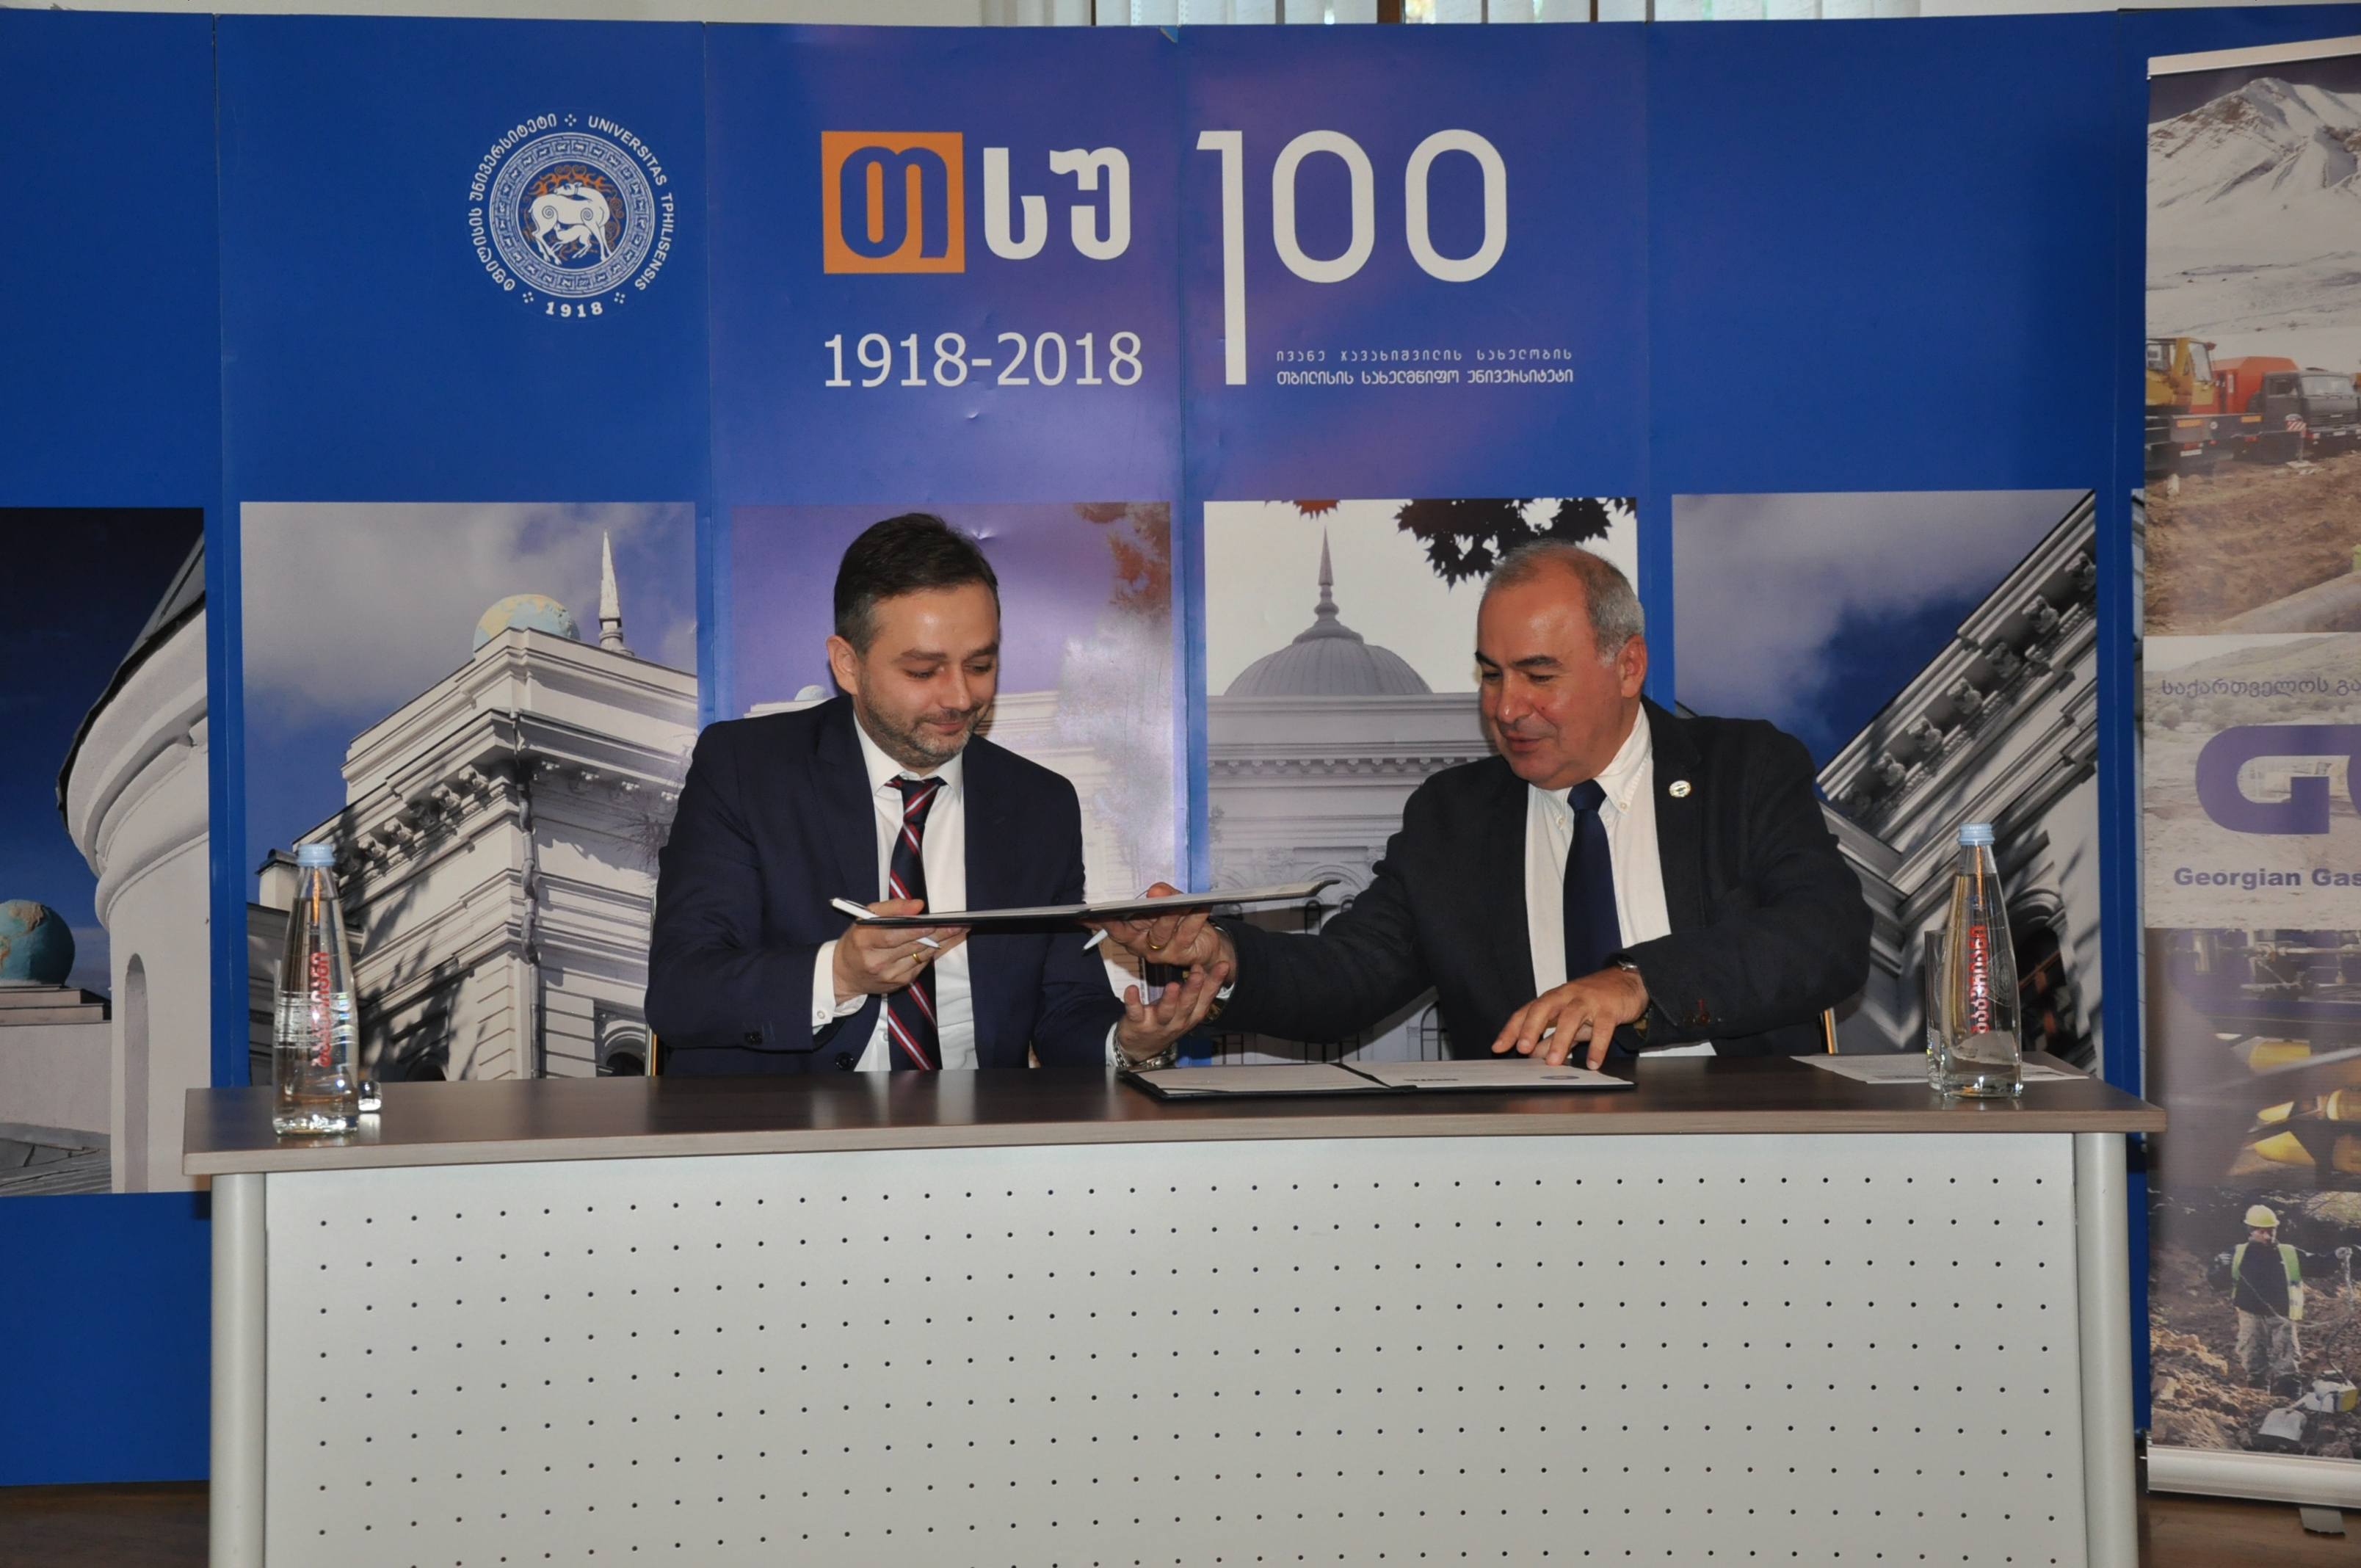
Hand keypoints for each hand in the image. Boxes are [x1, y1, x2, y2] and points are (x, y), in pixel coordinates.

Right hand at [832, 899, 968, 1002]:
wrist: (846, 974)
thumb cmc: (859, 940)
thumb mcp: (866, 917)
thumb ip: (891, 908)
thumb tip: (917, 906)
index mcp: (863, 940)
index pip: (890, 935)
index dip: (912, 929)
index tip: (931, 921)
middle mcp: (876, 961)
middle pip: (911, 945)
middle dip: (936, 933)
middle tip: (957, 923)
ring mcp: (889, 974)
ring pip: (921, 955)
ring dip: (942, 942)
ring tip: (959, 929)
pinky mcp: (900, 982)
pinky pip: (922, 964)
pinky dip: (934, 952)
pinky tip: (947, 941)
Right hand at [1088, 882, 1231, 970]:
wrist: (1206, 945)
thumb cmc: (1180, 921)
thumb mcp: (1169, 904)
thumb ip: (1162, 895)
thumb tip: (1155, 891)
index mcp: (1133, 933)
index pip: (1112, 928)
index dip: (1101, 921)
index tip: (1088, 914)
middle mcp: (1142, 945)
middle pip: (1128, 934)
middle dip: (1128, 919)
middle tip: (1128, 904)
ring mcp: (1161, 952)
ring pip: (1159, 934)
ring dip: (1168, 916)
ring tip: (1177, 900)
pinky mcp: (1181, 955)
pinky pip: (1186, 933)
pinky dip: (1195, 917)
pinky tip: (1202, 904)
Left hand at [1114, 959, 1233, 1064]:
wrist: (1141, 1047)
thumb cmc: (1166, 1021)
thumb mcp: (1184, 1008)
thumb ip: (1193, 990)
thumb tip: (1200, 967)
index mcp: (1191, 1015)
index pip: (1206, 998)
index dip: (1214, 982)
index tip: (1223, 965)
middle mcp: (1177, 1021)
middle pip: (1188, 1005)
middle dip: (1193, 989)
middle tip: (1198, 973)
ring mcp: (1157, 1024)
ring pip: (1166, 1012)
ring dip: (1170, 999)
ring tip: (1173, 985)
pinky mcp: (1138, 1023)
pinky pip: (1136, 1012)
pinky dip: (1133, 1001)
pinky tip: (1132, 989)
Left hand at [1491, 966, 1649, 1068]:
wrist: (1628, 982)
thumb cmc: (1594, 1001)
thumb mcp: (1569, 1020)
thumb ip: (1551, 1037)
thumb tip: (1532, 1054)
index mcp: (1553, 999)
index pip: (1526, 1012)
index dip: (1511, 1029)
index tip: (1498, 1047)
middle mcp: (1566, 996)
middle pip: (1543, 1007)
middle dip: (1531, 1028)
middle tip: (1522, 1048)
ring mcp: (1588, 1001)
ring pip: (1571, 1017)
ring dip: (1560, 1040)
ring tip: (1553, 1062)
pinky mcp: (1609, 1008)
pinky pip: (1602, 1028)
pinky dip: (1597, 1046)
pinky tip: (1593, 1063)